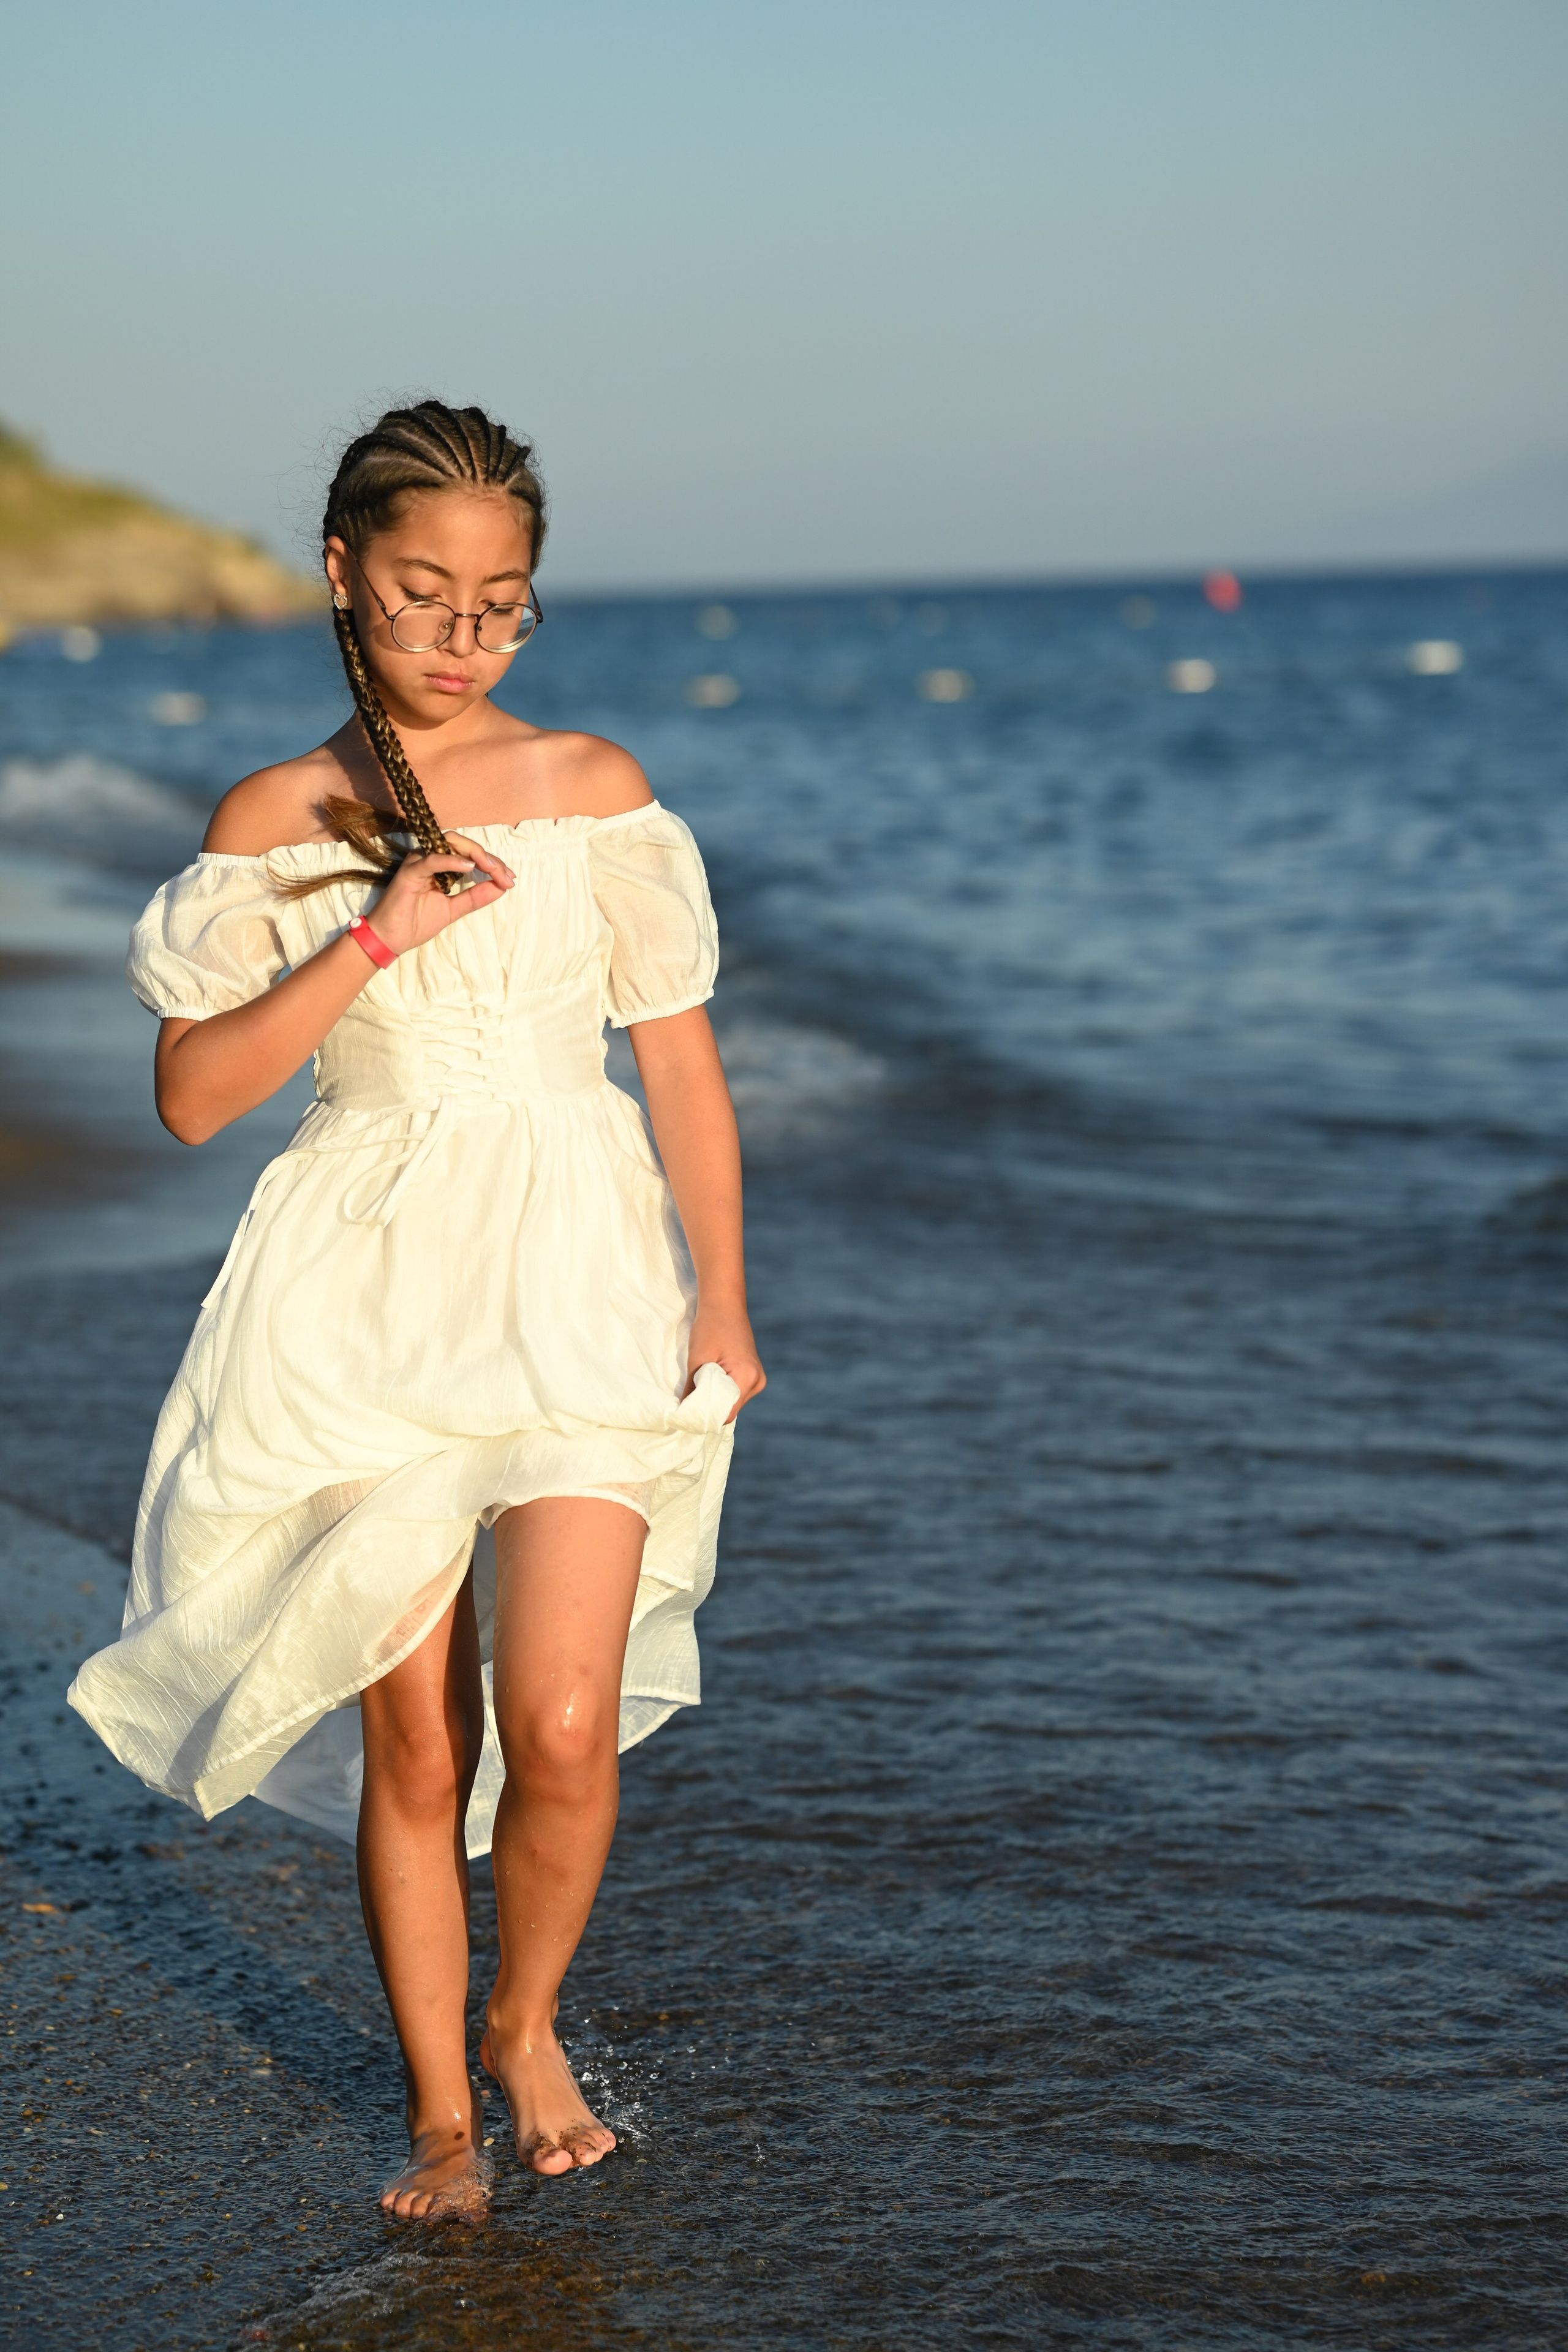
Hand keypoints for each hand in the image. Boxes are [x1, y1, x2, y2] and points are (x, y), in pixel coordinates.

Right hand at [369, 832, 514, 955]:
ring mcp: (418, 863)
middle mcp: (429, 858)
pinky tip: (469, 867)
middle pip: (463, 844)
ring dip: (475, 854)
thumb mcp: (454, 909)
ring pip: (449, 844)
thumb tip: (502, 887)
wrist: (390, 940)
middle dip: (489, 857)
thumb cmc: (415, 923)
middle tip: (506, 875)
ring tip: (492, 868)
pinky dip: (451, 860)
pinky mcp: (409, 872)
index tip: (510, 879)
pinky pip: (432, 860)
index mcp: (439, 865)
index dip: (493, 864)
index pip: (470, 855)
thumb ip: (475, 897)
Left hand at [686, 1304, 765, 1423]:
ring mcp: (758, 1378)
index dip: (705, 1416)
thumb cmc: (709, 1328)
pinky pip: (736, 1392)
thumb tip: (683, 1413)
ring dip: (716, 1398)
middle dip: (710, 1407)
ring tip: (700, 1383)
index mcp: (747, 1378)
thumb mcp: (696, 1360)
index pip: (725, 1414)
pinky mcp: (753, 1373)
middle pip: (730, 1410)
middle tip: (689, 1399)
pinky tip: (710, 1378)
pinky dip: (722, 1390)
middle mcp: (757, 1381)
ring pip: (733, 1402)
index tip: (686, 1412)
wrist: (724, 1304)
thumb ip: (692, 1391)